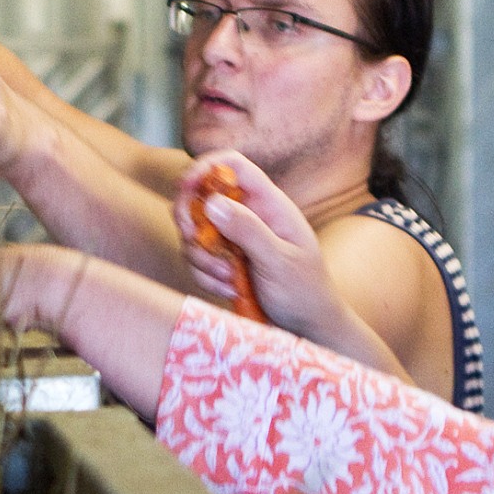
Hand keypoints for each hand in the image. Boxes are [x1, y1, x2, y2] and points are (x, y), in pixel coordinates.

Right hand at [172, 152, 342, 337]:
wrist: (309, 328)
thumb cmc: (305, 291)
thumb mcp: (280, 260)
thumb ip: (249, 230)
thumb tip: (212, 202)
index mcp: (268, 204)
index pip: (232, 165)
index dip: (205, 168)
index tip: (184, 187)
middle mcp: (248, 216)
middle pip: (202, 197)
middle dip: (190, 220)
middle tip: (192, 240)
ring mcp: (234, 240)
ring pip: (195, 234)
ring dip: (201, 258)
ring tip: (228, 279)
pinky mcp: (224, 263)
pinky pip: (198, 262)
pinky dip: (206, 277)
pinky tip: (230, 291)